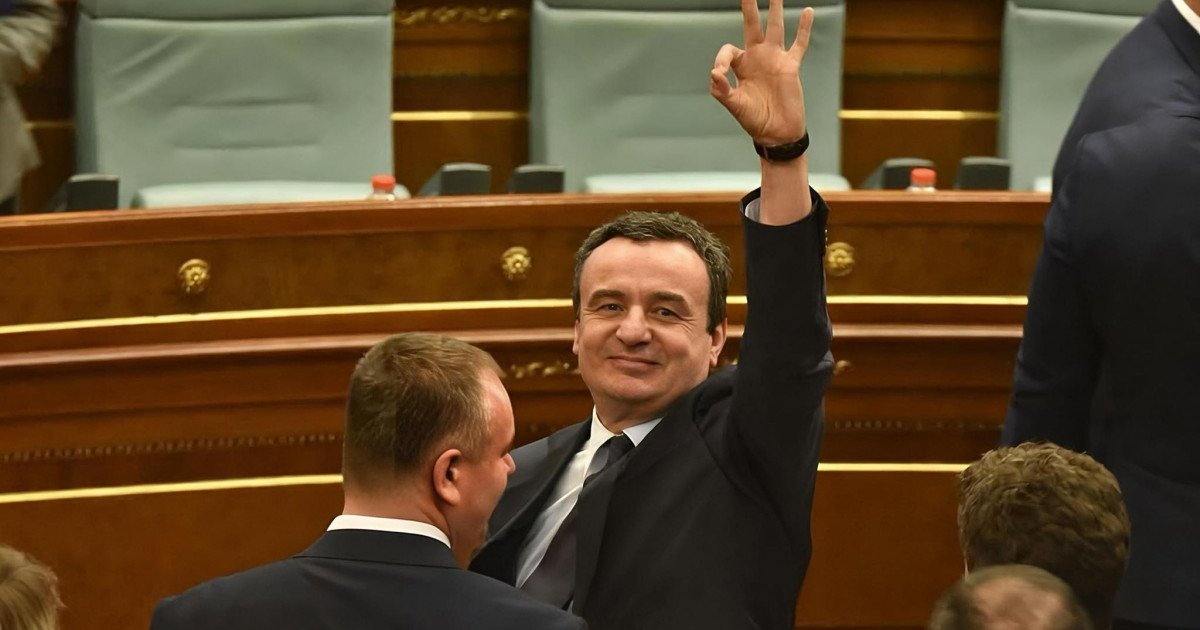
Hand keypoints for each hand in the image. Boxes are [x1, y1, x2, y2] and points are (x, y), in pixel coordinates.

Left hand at [710, 0, 812, 145]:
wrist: (777, 133)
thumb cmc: (754, 120)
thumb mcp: (734, 104)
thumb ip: (721, 89)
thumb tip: (715, 73)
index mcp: (741, 66)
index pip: (729, 51)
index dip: (722, 58)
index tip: (720, 73)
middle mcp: (757, 58)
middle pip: (752, 26)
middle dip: (749, 8)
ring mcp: (775, 60)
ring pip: (775, 28)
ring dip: (775, 9)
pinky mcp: (791, 66)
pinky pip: (799, 44)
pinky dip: (804, 28)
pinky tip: (807, 11)